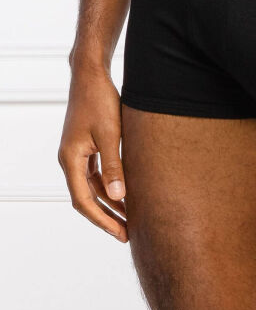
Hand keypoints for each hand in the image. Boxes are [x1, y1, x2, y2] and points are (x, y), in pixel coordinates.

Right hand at [58, 66, 127, 241]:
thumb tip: (118, 197)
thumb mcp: (110, 134)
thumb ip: (114, 166)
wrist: (91, 75)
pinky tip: (124, 192)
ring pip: (91, 186)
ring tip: (130, 217)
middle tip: (127, 234)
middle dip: (106, 217)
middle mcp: (70, 159)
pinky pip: (96, 173)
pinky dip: (109, 185)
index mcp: (71, 159)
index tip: (120, 233)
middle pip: (86, 197)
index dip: (102, 220)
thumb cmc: (100, 100)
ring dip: (109, 202)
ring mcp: (77, 153)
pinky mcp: (86, 145)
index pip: (84, 200)